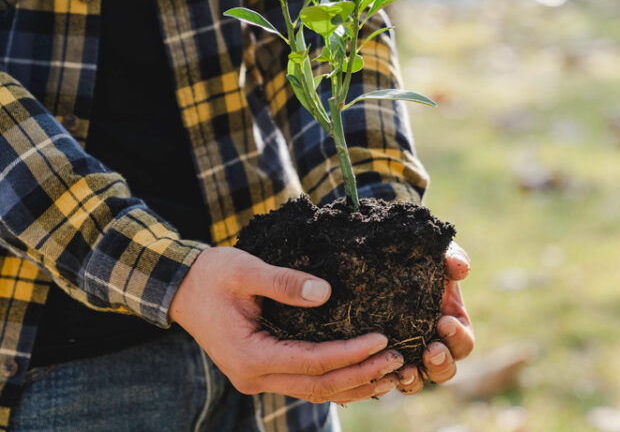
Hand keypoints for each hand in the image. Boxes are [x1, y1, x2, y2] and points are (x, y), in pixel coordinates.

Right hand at [170, 247, 401, 404]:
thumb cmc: (212, 275)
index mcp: (250, 355)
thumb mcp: (246, 269)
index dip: (350, 353)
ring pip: (314, 391)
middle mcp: (254, 377)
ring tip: (391, 373)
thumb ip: (283, 281)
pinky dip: (335, 382)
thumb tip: (324, 292)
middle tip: (397, 359)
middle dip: (360, 374)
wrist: (180, 288)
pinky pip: (305, 383)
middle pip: (318, 385)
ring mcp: (258, 378)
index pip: (312, 361)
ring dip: (353, 385)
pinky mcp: (264, 372)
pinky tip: (363, 375)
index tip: (382, 338)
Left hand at [394, 241, 473, 393]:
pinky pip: (388, 379)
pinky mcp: (384, 359)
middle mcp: (434, 346)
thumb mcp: (438, 255)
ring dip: (415, 378)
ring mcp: (410, 356)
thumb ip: (453, 258)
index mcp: (453, 326)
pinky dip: (387, 379)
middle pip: (446, 369)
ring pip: (419, 381)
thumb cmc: (418, 261)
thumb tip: (460, 269)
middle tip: (431, 350)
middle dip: (441, 363)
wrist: (382, 264)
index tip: (443, 321)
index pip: (463, 343)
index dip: (457, 336)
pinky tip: (380, 370)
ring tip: (405, 369)